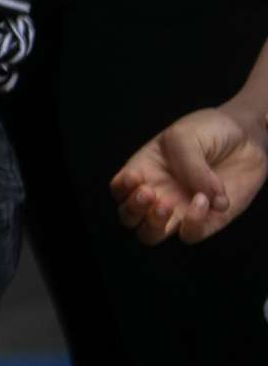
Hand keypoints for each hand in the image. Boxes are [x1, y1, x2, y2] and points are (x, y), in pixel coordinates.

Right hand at [111, 105, 266, 244]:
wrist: (246, 137)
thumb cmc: (209, 130)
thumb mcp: (186, 136)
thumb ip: (189, 167)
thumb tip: (204, 199)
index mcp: (145, 168)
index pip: (119, 189)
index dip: (121, 189)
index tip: (135, 178)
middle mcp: (159, 192)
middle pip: (129, 218)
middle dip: (133, 211)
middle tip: (150, 194)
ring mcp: (181, 209)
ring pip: (151, 234)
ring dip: (154, 225)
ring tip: (167, 206)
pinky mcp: (208, 221)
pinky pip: (190, 235)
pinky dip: (193, 223)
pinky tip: (206, 202)